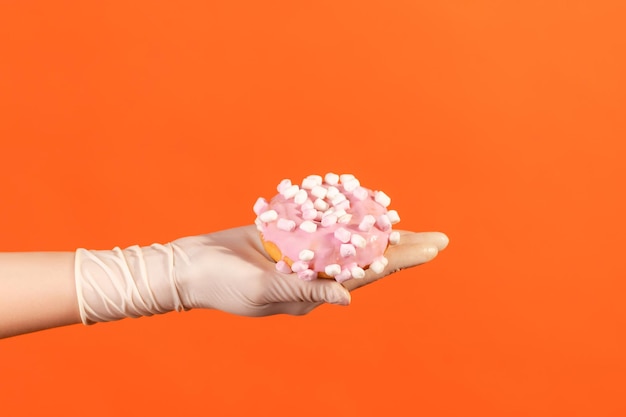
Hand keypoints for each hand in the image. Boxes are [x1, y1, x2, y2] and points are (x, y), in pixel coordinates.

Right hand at [172, 225, 448, 316]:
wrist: (189, 267)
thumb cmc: (222, 286)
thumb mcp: (263, 292)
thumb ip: (306, 290)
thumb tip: (350, 298)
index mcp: (314, 292)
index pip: (368, 275)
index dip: (402, 260)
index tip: (433, 249)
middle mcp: (315, 273)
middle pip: (368, 256)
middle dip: (403, 246)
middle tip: (440, 237)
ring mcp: (303, 253)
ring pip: (349, 237)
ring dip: (378, 227)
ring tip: (409, 220)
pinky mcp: (288, 234)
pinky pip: (321, 221)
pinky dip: (342, 210)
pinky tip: (362, 202)